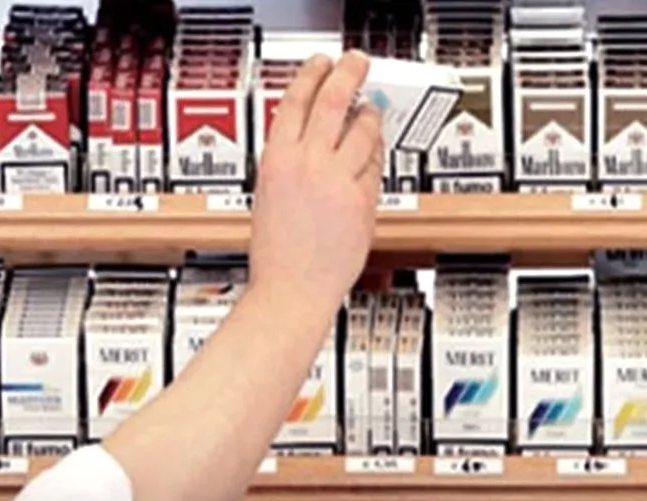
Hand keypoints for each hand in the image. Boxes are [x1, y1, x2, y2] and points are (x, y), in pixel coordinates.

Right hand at [249, 51, 383, 307]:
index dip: (311, 75)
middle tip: (358, 63)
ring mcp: (337, 181)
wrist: (292, 291)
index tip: (322, 63)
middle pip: (333, 102)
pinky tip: (376, 151)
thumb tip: (307, 142)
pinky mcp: (363, 200)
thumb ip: (289, 165)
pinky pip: (376, 166)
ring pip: (362, 131)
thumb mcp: (269, 196)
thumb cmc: (278, 256)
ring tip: (372, 111)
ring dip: (370, 116)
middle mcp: (307, 165)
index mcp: (275, 161)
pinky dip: (377, 154)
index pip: (294, 100)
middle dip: (348, 75)